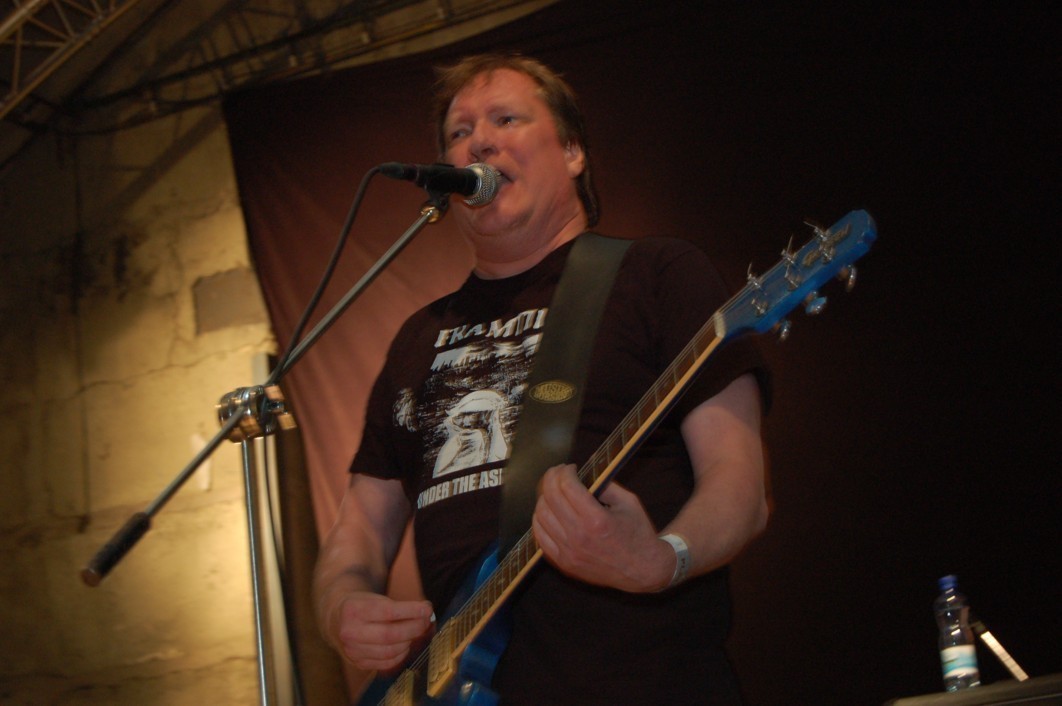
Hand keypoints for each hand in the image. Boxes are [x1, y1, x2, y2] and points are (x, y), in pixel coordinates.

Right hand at [331, 591, 434, 671]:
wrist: (337, 619)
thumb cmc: (362, 606)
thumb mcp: (375, 598)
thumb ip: (399, 606)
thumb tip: (427, 614)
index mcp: (353, 610)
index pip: (388, 612)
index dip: (411, 611)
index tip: (427, 609)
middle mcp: (350, 632)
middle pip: (390, 635)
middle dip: (414, 628)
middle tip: (426, 622)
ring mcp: (351, 650)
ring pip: (389, 652)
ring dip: (409, 642)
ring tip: (416, 632)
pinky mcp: (357, 663)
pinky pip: (385, 663)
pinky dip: (400, 655)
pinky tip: (405, 645)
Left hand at [531, 464, 673, 591]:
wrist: (642, 570)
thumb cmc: (638, 533)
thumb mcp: (628, 502)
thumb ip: (605, 485)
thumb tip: (582, 473)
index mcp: (596, 519)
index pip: (566, 486)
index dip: (564, 471)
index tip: (570, 468)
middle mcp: (579, 536)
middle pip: (550, 497)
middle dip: (551, 478)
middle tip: (557, 473)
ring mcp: (569, 552)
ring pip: (540, 515)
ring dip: (544, 498)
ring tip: (554, 492)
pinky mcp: (564, 563)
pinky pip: (540, 537)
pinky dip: (541, 520)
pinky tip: (550, 512)